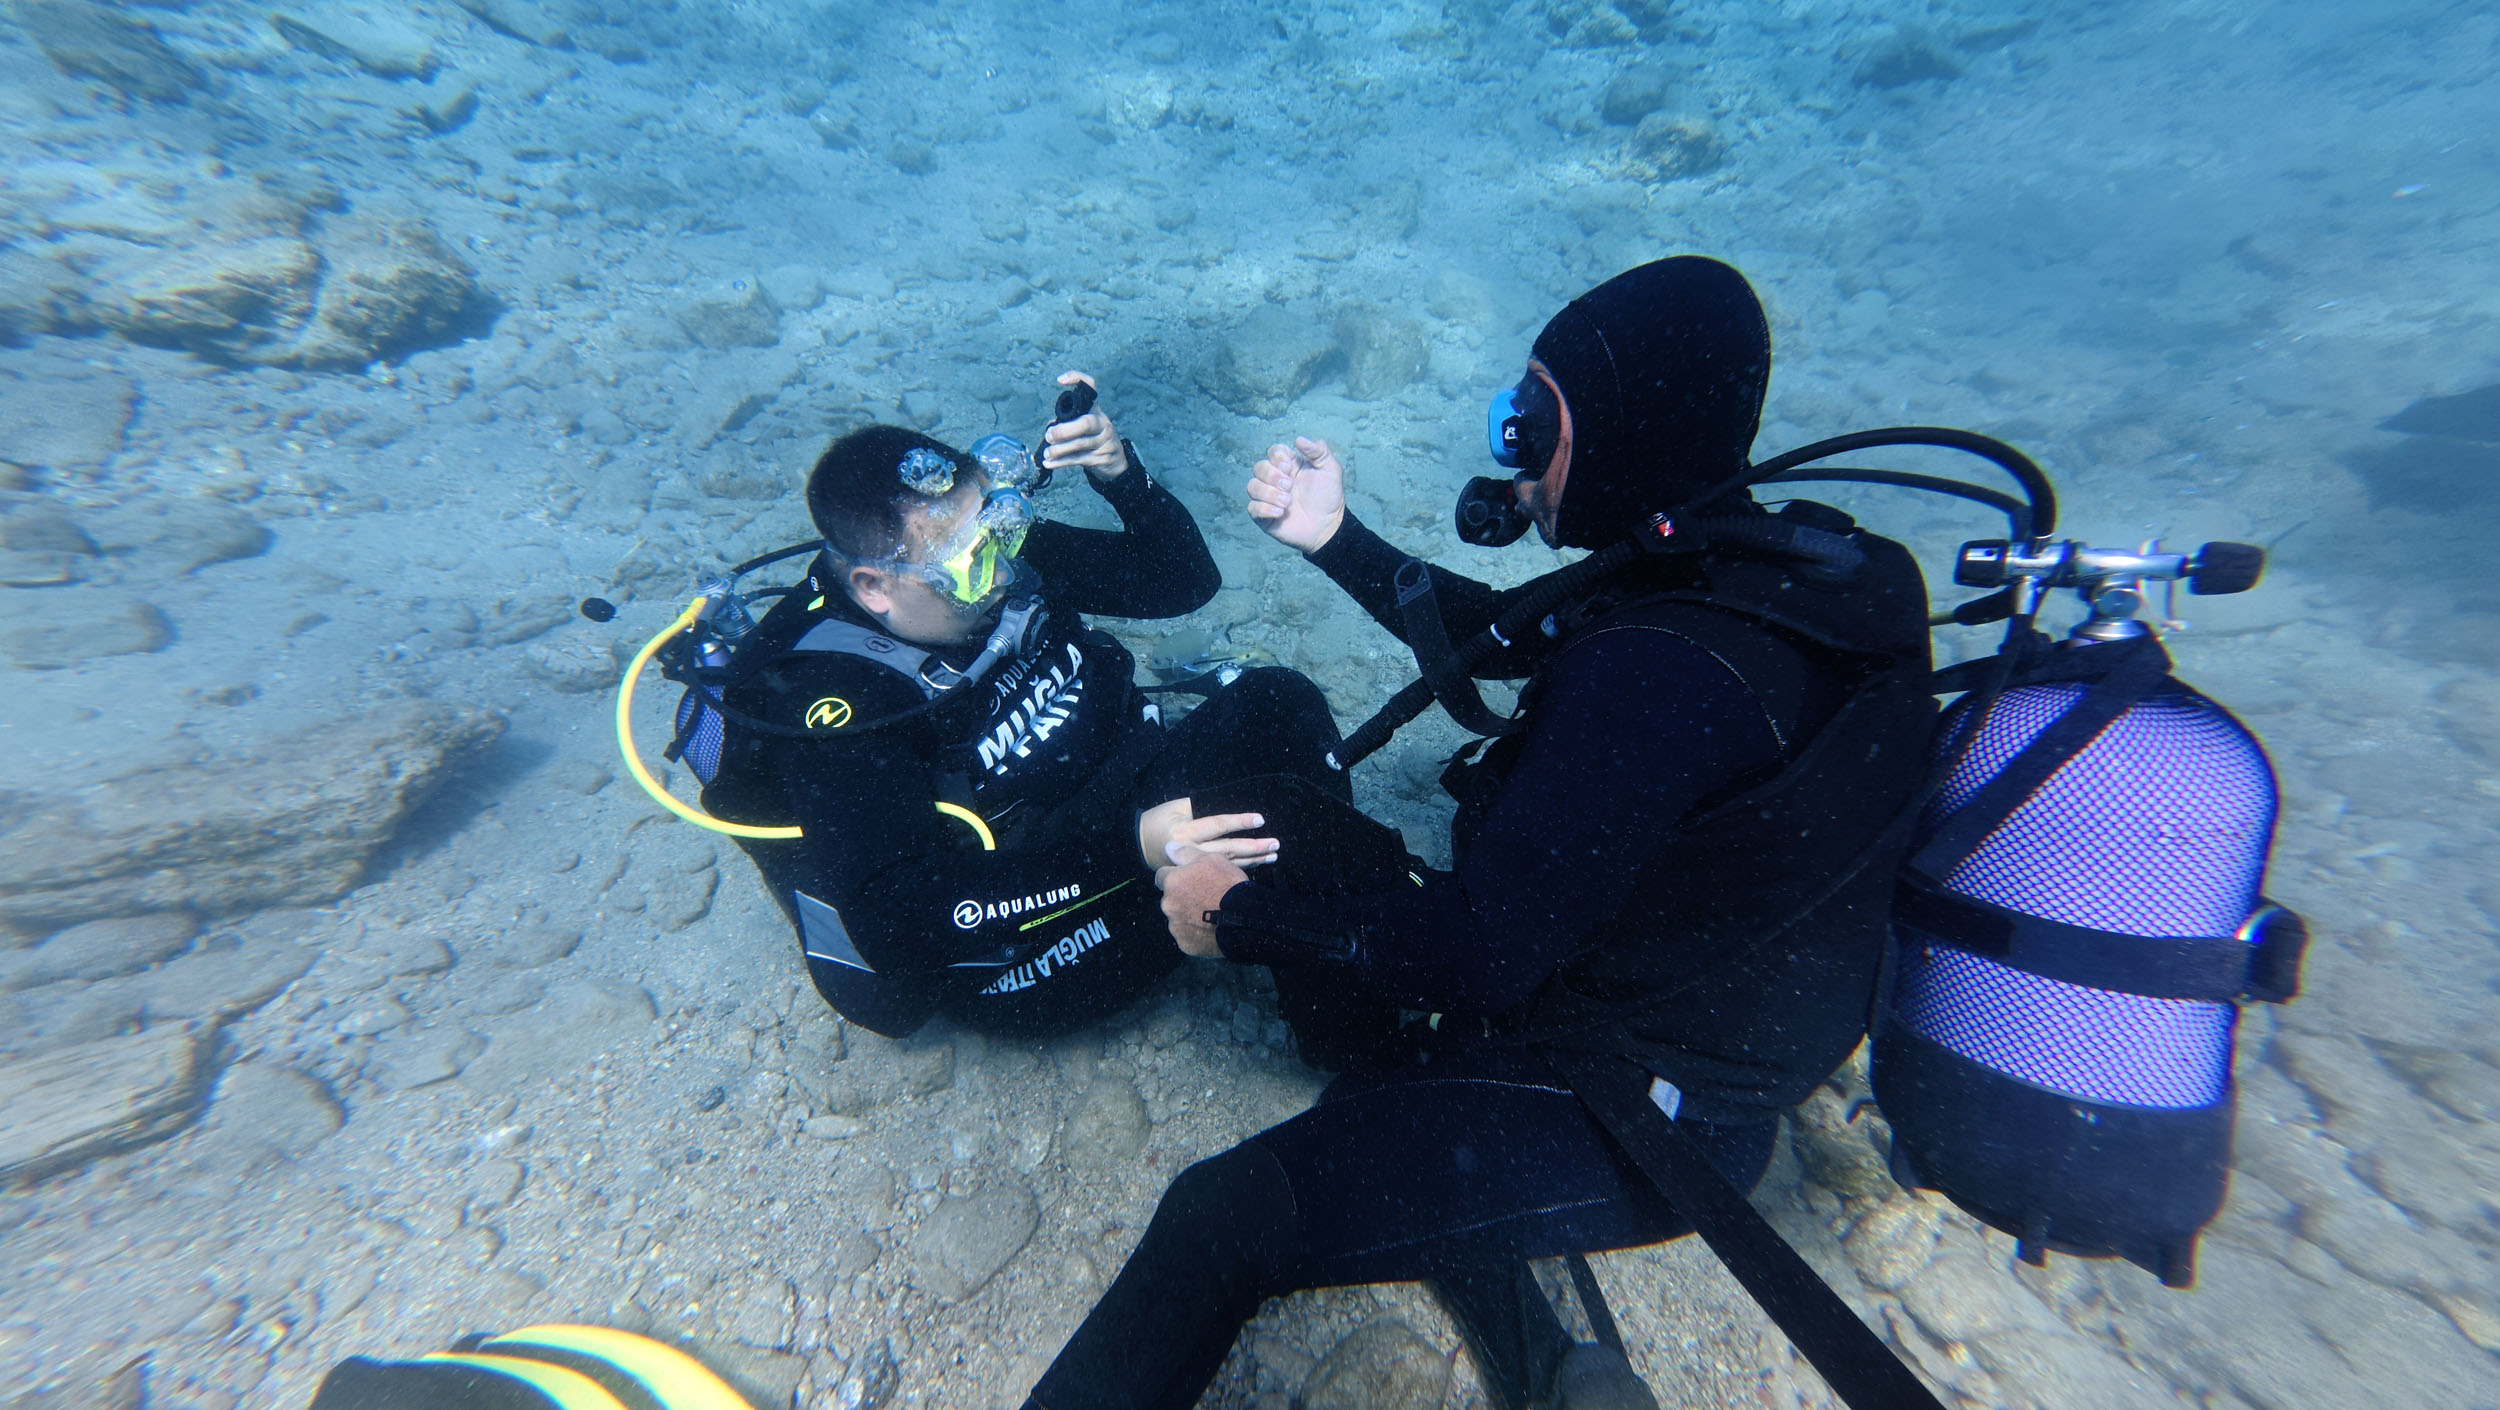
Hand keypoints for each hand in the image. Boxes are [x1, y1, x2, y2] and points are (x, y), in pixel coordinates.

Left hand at [1041, 370, 1124, 475]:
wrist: (1116, 461)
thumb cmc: (1093, 439)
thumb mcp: (1085, 426)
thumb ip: (1068, 424)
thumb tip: (1050, 429)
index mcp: (1095, 410)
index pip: (1090, 387)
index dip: (1077, 379)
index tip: (1060, 380)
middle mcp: (1101, 423)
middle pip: (1086, 424)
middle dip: (1064, 431)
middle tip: (1049, 436)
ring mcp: (1103, 441)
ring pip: (1080, 444)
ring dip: (1059, 450)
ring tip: (1047, 453)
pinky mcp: (1100, 458)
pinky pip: (1078, 460)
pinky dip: (1061, 462)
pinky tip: (1049, 463)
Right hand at [1138, 801, 1276, 870]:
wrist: (1138, 845)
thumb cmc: (1158, 820)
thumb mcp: (1175, 807)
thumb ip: (1198, 806)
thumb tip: (1227, 802)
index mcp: (1185, 832)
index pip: (1217, 826)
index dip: (1239, 822)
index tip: (1260, 819)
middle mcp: (1191, 852)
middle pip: (1227, 850)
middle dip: (1253, 847)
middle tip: (1275, 844)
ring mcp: (1193, 867)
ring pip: (1227, 864)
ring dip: (1252, 861)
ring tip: (1272, 856)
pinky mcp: (1194, 875)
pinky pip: (1220, 874)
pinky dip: (1240, 870)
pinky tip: (1256, 867)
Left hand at [1157, 844, 1248, 957]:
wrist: (1243, 918)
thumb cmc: (1227, 885)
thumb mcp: (1211, 859)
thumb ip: (1186, 853)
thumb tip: (1168, 847)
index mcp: (1172, 882)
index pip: (1161, 876)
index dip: (1175, 877)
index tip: (1189, 880)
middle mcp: (1168, 904)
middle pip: (1169, 899)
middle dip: (1181, 898)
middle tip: (1203, 898)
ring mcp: (1175, 926)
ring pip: (1177, 918)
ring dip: (1188, 916)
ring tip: (1209, 915)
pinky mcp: (1184, 944)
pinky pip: (1186, 936)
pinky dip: (1195, 933)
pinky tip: (1210, 929)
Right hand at [1246, 436, 1346, 553]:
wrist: (1327, 526)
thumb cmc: (1328, 497)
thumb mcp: (1330, 469)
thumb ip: (1318, 450)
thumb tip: (1298, 439)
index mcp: (1289, 465)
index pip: (1273, 452)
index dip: (1277, 456)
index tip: (1290, 466)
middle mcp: (1275, 479)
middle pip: (1259, 467)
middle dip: (1272, 475)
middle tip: (1289, 486)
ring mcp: (1268, 497)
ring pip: (1252, 487)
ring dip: (1269, 493)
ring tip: (1287, 502)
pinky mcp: (1263, 515)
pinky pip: (1252, 507)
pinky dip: (1265, 509)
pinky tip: (1281, 513)